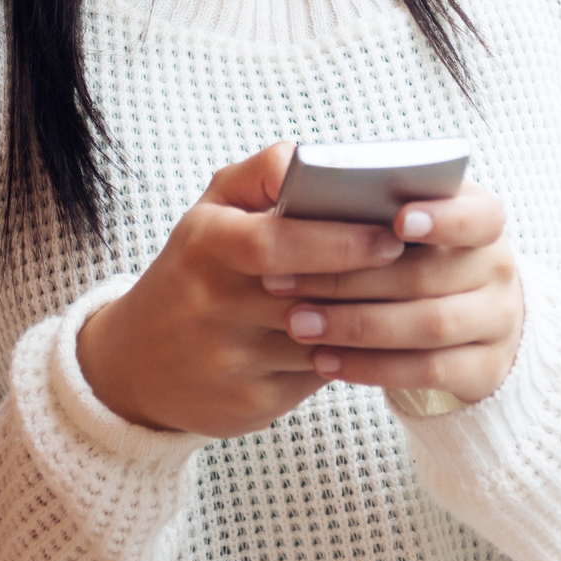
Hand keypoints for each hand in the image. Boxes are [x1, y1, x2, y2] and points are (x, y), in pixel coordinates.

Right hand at [76, 144, 405, 436]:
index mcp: (204, 244)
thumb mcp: (212, 210)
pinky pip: (319, 378)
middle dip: (371, 280)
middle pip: (308, 294)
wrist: (137, 359)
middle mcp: (211, 303)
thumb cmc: (195, 269)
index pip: (274, 242)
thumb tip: (316, 159)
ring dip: (373, 322)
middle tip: (422, 264)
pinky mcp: (250, 401)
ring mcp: (230, 357)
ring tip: (417, 300)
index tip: (390, 234)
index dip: (337, 240)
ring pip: (324, 341)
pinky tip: (382, 340)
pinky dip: (355, 357)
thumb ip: (264, 174)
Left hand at [277, 183, 523, 405]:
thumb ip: (372, 209)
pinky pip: (428, 371)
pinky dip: (372, 367)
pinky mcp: (486, 370)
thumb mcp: (407, 224)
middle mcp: (498, 269)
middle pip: (428, 274)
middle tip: (284, 282)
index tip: (397, 220)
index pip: (479, 215)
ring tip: (297, 324)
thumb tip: (302, 190)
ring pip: (428, 324)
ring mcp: (498, 321)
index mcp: (480, 221)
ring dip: (355, 326)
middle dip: (350, 279)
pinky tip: (324, 360)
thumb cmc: (416, 256)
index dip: (443, 218)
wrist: (472, 322)